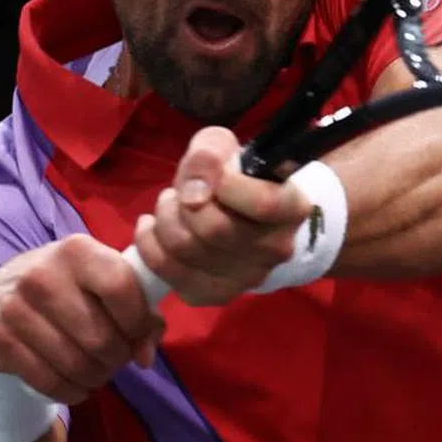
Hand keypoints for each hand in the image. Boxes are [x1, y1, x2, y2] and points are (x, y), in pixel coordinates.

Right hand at [0, 234, 163, 404]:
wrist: (0, 292)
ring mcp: (15, 308)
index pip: (120, 288)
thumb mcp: (102, 279)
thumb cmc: (68, 286)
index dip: (138, 321)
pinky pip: (49, 381)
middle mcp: (42, 275)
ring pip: (76, 365)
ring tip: (98, 372)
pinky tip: (76, 385)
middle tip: (116, 359)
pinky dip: (71, 391)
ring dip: (96, 377)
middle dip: (118, 358)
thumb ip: (138, 309)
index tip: (138, 336)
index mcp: (76, 250)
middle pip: (100, 337)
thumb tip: (145, 356)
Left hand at [133, 127, 313, 305]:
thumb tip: (195, 188)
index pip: (263, 203)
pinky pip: (168, 271)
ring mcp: (248, 278)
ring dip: (165, 218)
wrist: (237, 213)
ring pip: (187, 249)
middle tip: (182, 190)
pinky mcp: (216, 294)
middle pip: (216, 229)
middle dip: (185, 201)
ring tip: (170, 204)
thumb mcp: (225, 148)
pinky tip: (153, 227)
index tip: (212, 175)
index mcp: (292, 208)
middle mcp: (276, 249)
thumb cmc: (235, 175)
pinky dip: (149, 243)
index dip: (226, 185)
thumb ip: (211, 153)